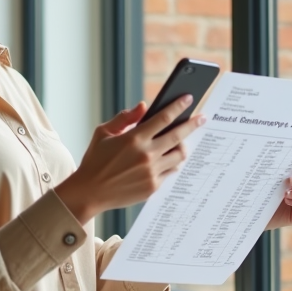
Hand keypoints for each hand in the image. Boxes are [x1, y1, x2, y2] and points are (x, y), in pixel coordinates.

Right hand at [54, 97, 205, 224]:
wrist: (89, 192)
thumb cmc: (95, 160)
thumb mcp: (103, 133)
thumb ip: (125, 118)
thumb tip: (143, 107)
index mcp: (133, 138)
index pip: (163, 118)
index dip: (178, 106)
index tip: (188, 98)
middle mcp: (146, 154)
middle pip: (178, 136)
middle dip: (193, 124)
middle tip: (202, 118)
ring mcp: (151, 172)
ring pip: (179, 155)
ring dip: (183, 146)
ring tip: (183, 141)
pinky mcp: (153, 187)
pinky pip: (171, 172)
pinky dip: (173, 163)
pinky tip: (171, 159)